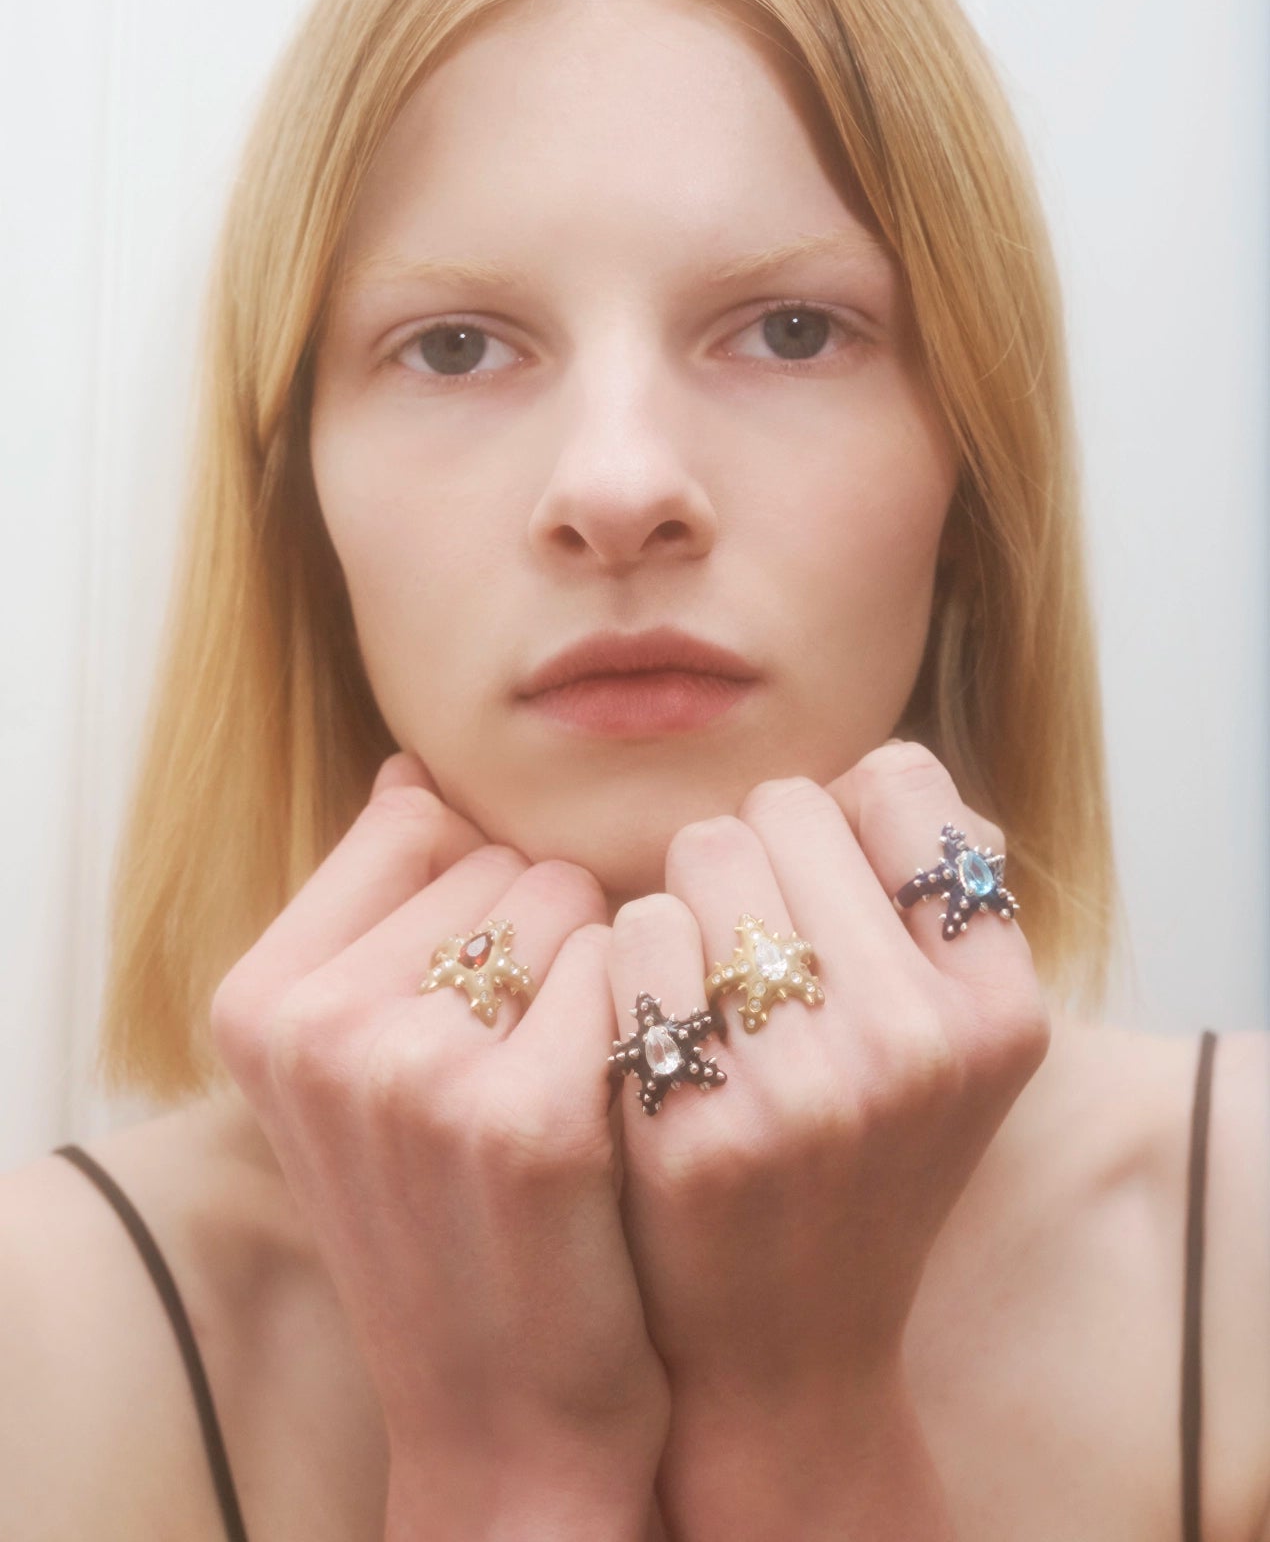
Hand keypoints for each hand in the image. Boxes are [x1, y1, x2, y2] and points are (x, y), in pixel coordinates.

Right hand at [208, 751, 669, 1533]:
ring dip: (602, 972)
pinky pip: (627, 967)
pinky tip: (624, 1107)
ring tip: (573, 1084)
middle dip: (544, 938)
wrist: (503, 1415)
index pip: (417, 826)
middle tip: (531, 1060)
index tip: (489, 992)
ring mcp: (414, 1071)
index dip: (485, 896)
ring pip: (573, 900)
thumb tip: (412, 772)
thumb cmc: (446, 1216)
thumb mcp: (359, 1069)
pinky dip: (649, 1019)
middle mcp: (319, 1027)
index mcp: (261, 1000)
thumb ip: (377, 915)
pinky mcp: (523, 1116)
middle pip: (502, 862)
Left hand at [605, 740, 1050, 1452]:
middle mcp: (916, 1039)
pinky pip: (637, 934)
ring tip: (705, 992)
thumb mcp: (952, 1038)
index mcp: (998, 1006)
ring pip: (703, 851)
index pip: (898, 781)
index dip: (841, 822)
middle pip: (782, 806)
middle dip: (750, 857)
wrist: (788, 1350)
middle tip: (748, 948)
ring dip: (687, 902)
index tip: (825, 891)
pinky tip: (653, 1035)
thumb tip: (870, 772)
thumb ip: (932, 894)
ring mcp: (806, 1084)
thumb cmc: (861, 1153)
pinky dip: (630, 965)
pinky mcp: (697, 1123)